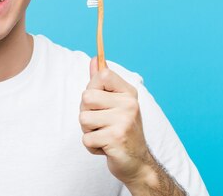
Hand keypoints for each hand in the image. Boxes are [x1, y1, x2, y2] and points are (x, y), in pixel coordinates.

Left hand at [79, 57, 152, 186]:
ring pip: (83, 118)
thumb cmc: (121, 130)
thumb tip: (94, 59)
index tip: (101, 102)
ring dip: (88, 131)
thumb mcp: (115, 103)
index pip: (102, 74)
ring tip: (104, 135)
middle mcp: (129, 104)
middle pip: (86, 97)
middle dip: (87, 112)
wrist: (138, 163)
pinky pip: (86, 139)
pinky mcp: (116, 139)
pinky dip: (92, 146)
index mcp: (128, 93)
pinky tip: (106, 147)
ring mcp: (124, 121)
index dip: (93, 87)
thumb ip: (102, 82)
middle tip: (101, 123)